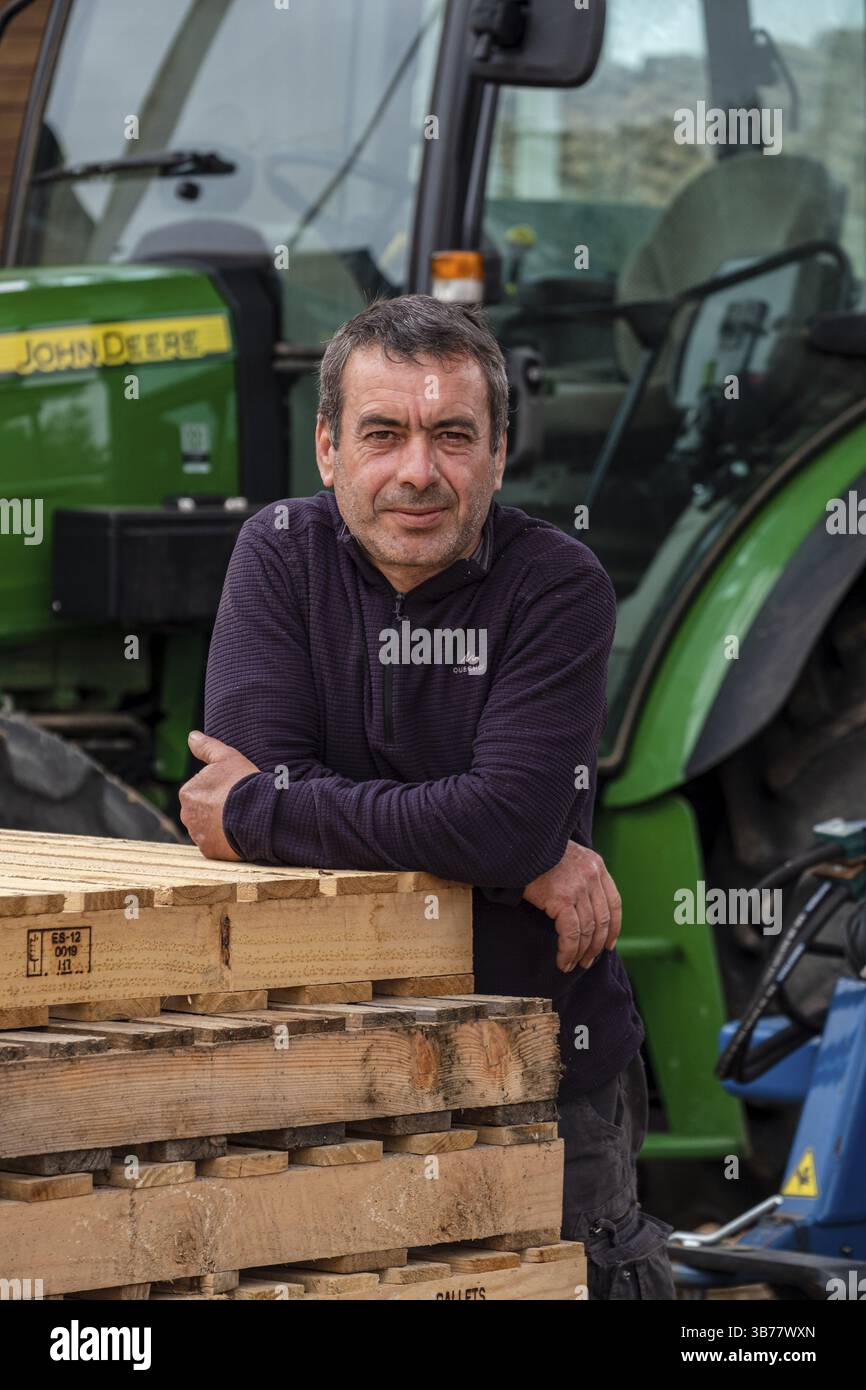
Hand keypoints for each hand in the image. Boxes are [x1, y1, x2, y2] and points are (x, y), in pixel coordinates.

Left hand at [178, 731, 258, 859]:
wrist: (259, 813)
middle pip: (202, 811)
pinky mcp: (209, 851)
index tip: (235, 789)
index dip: (220, 789)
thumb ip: (206, 746)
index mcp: (187, 792)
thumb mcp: (227, 757)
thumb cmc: (243, 782)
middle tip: (239, 804)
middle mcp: (187, 816)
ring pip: (208, 829)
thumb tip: (191, 736)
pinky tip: (240, 833)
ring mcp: (198, 835)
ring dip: (220, 825)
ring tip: (242, 819)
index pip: (201, 791)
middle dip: (217, 809)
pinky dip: (225, 841)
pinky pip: (216, 845)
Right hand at [523, 841, 621, 972]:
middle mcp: (592, 876)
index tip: (608, 945)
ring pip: (587, 930)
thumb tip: (586, 909)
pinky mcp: (562, 899)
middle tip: (587, 961)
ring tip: (571, 965)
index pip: (614, 903)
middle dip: (596, 946)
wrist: (518, 845)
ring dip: (581, 953)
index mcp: (596, 865)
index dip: (613, 928)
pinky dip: (568, 951)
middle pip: (602, 920)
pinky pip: (571, 933)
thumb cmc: (536, 854)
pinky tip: (562, 960)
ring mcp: (579, 888)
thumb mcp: (567, 857)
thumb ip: (581, 876)